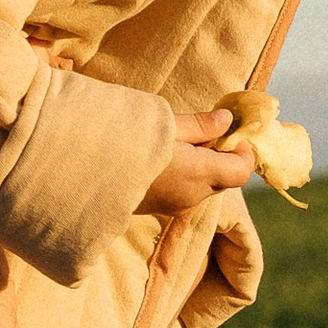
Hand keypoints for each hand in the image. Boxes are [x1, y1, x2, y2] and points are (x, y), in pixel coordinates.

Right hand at [137, 109, 256, 213]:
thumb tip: (227, 121)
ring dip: (202, 165)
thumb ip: (200, 125)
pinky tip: (164, 156)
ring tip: (178, 141)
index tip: (232, 132)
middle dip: (221, 155)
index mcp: (198, 174)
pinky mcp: (159, 207)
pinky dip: (185, 174)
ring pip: (204, 186)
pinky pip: (185, 191)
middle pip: (224, 179)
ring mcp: (174, 205)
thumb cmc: (125, 141)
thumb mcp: (165, 124)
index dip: (244, 152)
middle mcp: (192, 196)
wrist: (83, 170)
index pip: (241, 172)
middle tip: (203, 130)